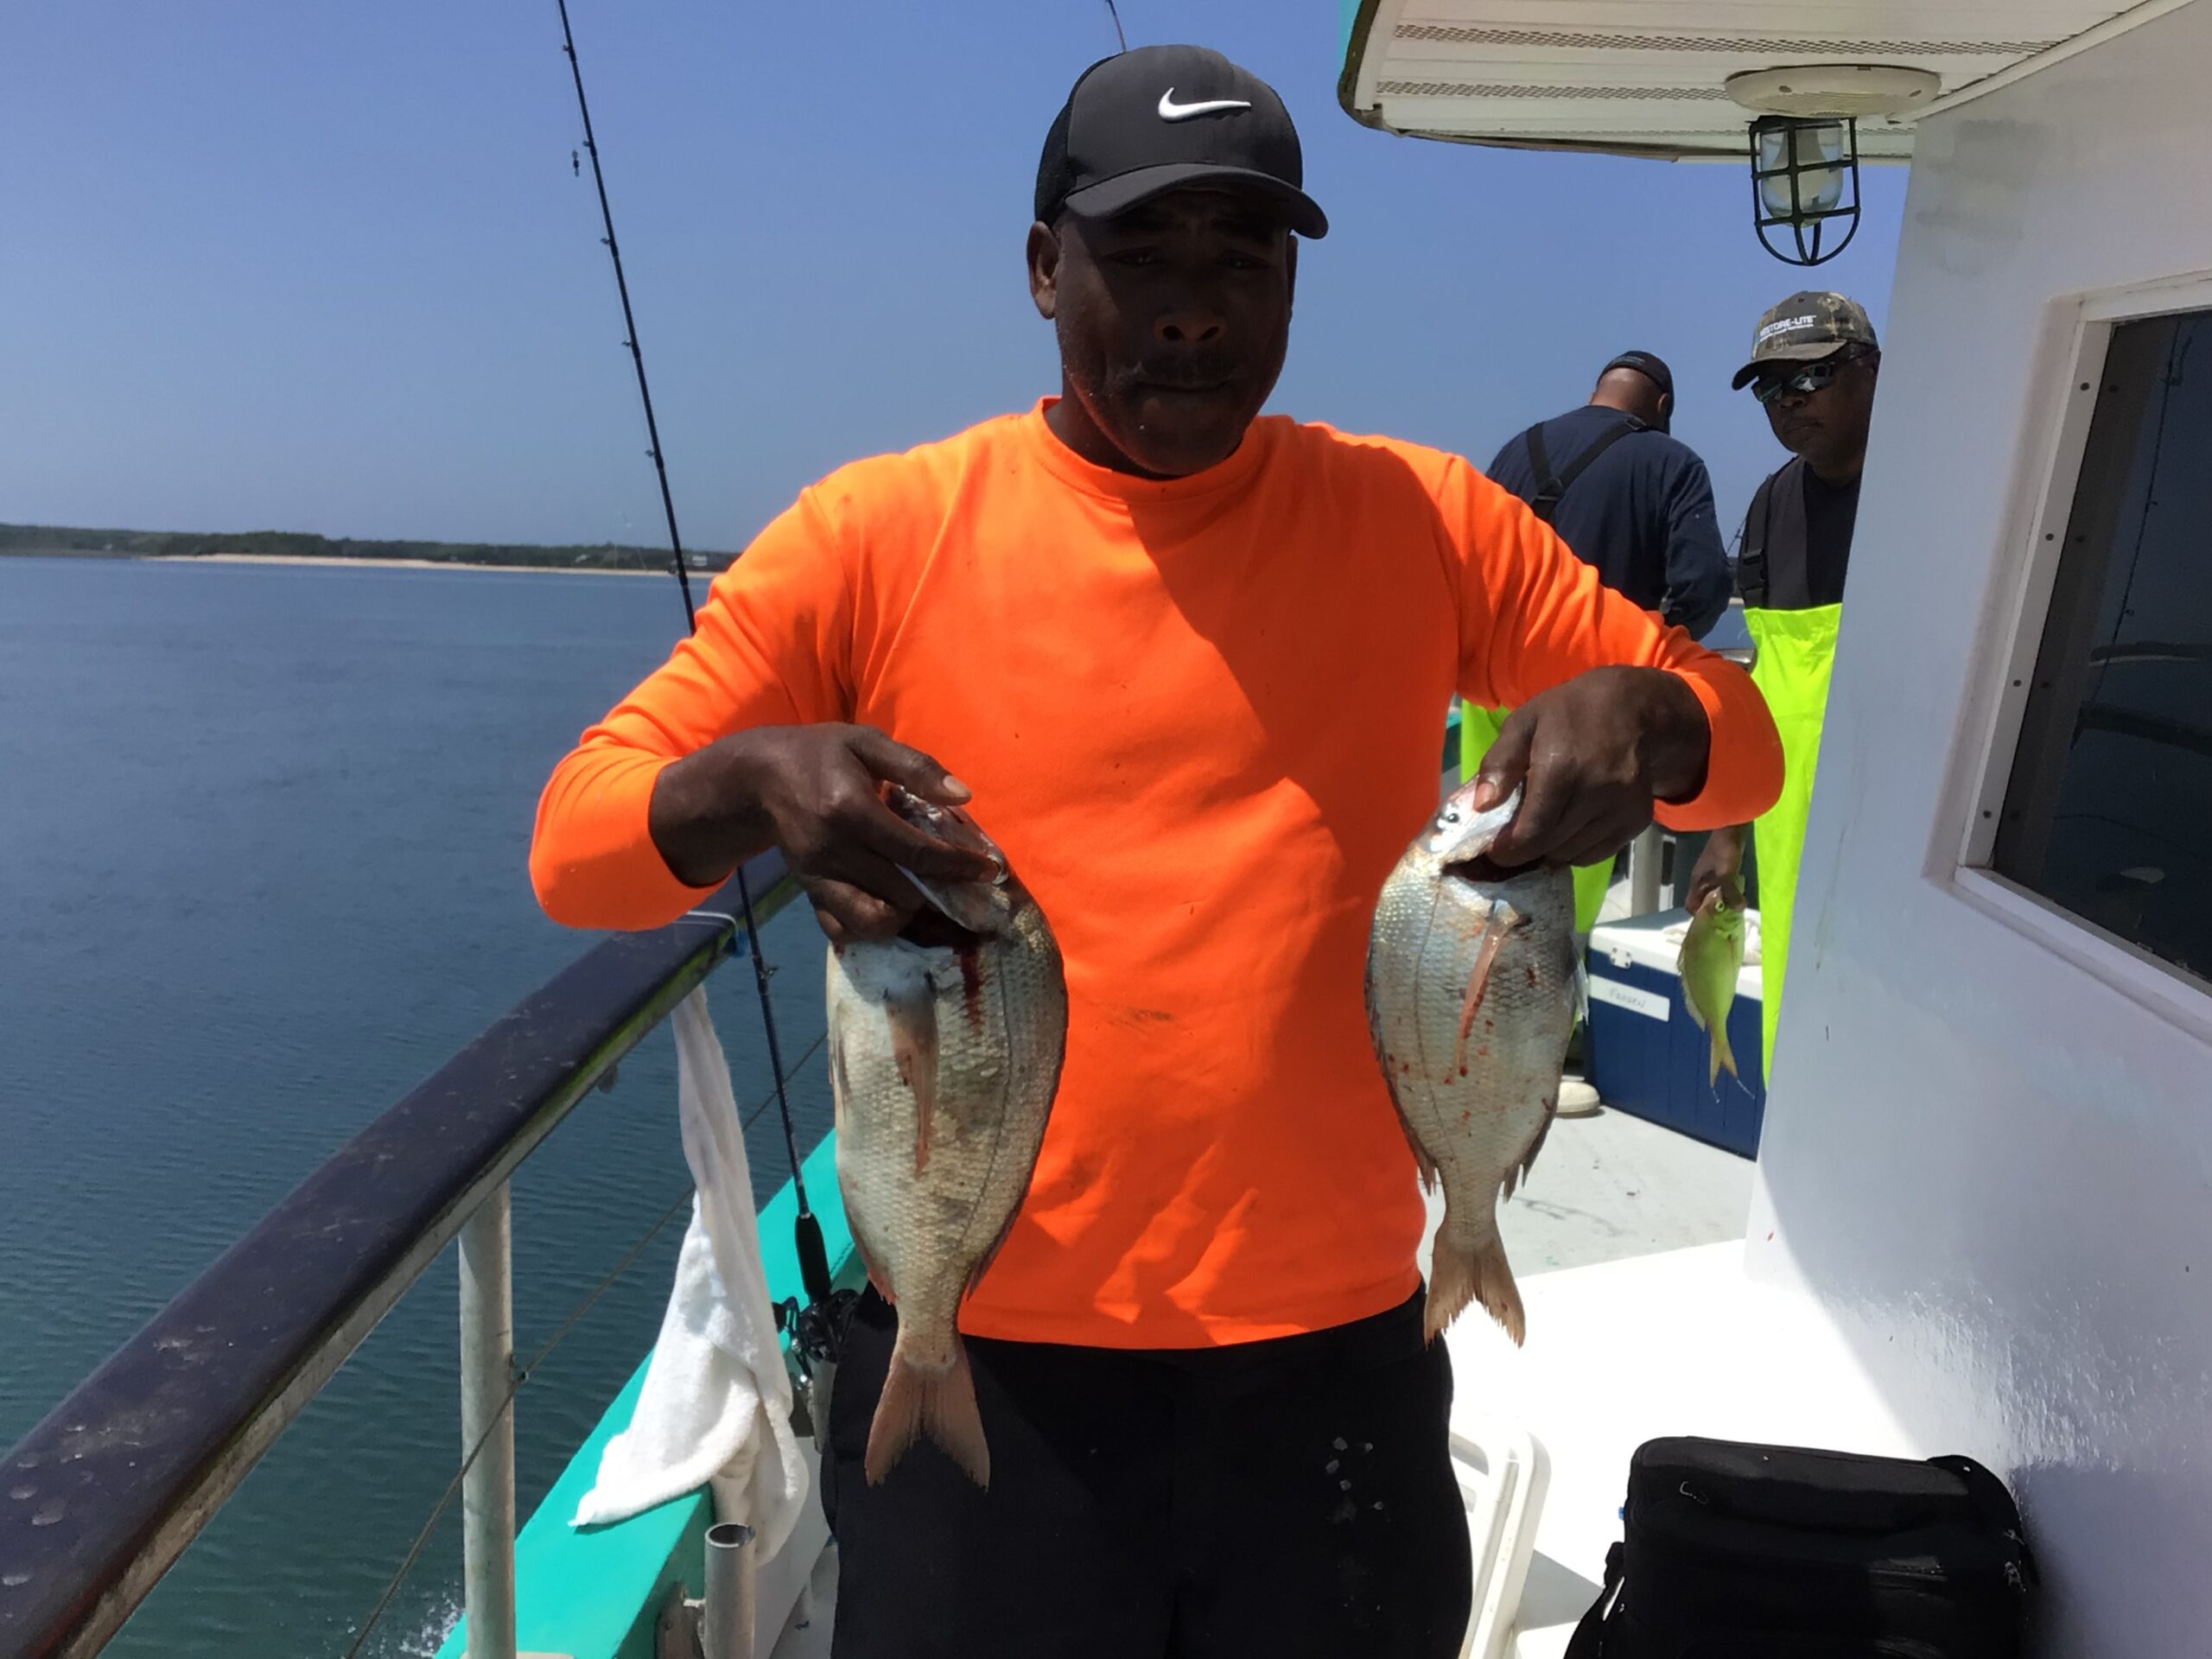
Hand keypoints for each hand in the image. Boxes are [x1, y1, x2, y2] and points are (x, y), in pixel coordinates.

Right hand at [650, 724, 998, 943]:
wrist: (762, 778)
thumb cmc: (823, 754)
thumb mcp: (867, 743)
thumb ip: (916, 767)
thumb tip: (964, 796)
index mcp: (850, 809)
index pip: (915, 852)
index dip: (958, 866)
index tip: (987, 869)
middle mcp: (833, 850)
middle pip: (901, 892)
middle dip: (940, 891)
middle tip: (962, 882)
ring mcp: (818, 877)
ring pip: (872, 921)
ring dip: (907, 914)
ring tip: (924, 893)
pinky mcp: (809, 892)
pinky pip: (842, 929)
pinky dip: (870, 927)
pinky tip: (889, 906)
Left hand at [1473, 666, 1710, 868]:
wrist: (1633, 708)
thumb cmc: (1568, 713)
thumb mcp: (1523, 722)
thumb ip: (1499, 762)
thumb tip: (1481, 806)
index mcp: (1561, 768)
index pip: (1531, 833)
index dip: (1508, 849)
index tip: (1495, 847)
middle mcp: (1596, 793)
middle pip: (1550, 846)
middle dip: (1526, 848)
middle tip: (1514, 835)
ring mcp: (1621, 808)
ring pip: (1572, 854)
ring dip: (1551, 847)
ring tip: (1544, 823)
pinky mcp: (1636, 820)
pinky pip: (1597, 853)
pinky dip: (1577, 848)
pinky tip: (1570, 822)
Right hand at [1684, 825, 1747, 915]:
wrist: (1731, 829)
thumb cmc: (1724, 850)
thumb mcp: (1727, 873)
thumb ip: (1731, 892)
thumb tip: (1738, 910)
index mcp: (1697, 882)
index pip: (1691, 905)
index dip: (1699, 915)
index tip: (1712, 923)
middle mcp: (1701, 880)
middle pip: (1702, 901)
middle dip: (1713, 911)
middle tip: (1726, 920)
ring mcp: (1711, 874)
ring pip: (1713, 894)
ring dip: (1722, 902)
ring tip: (1734, 910)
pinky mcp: (1722, 869)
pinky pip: (1722, 887)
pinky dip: (1729, 893)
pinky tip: (1738, 895)